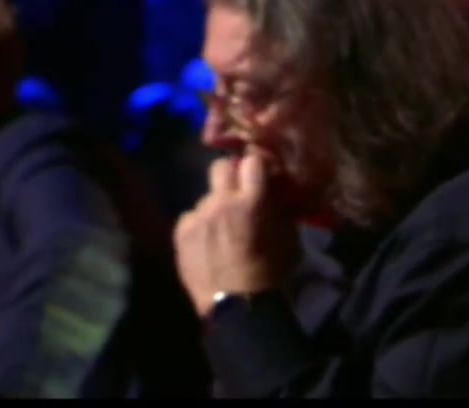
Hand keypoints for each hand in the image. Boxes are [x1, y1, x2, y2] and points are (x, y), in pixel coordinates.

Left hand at [174, 150, 300, 316]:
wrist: (238, 307)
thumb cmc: (271, 271)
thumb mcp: (288, 235)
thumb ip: (276, 207)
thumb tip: (271, 192)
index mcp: (252, 201)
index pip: (251, 160)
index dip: (256, 168)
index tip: (259, 177)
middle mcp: (222, 202)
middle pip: (220, 167)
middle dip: (230, 176)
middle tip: (238, 194)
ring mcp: (198, 216)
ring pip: (205, 196)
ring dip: (215, 206)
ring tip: (223, 228)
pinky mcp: (180, 232)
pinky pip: (191, 216)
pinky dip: (200, 224)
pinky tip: (207, 242)